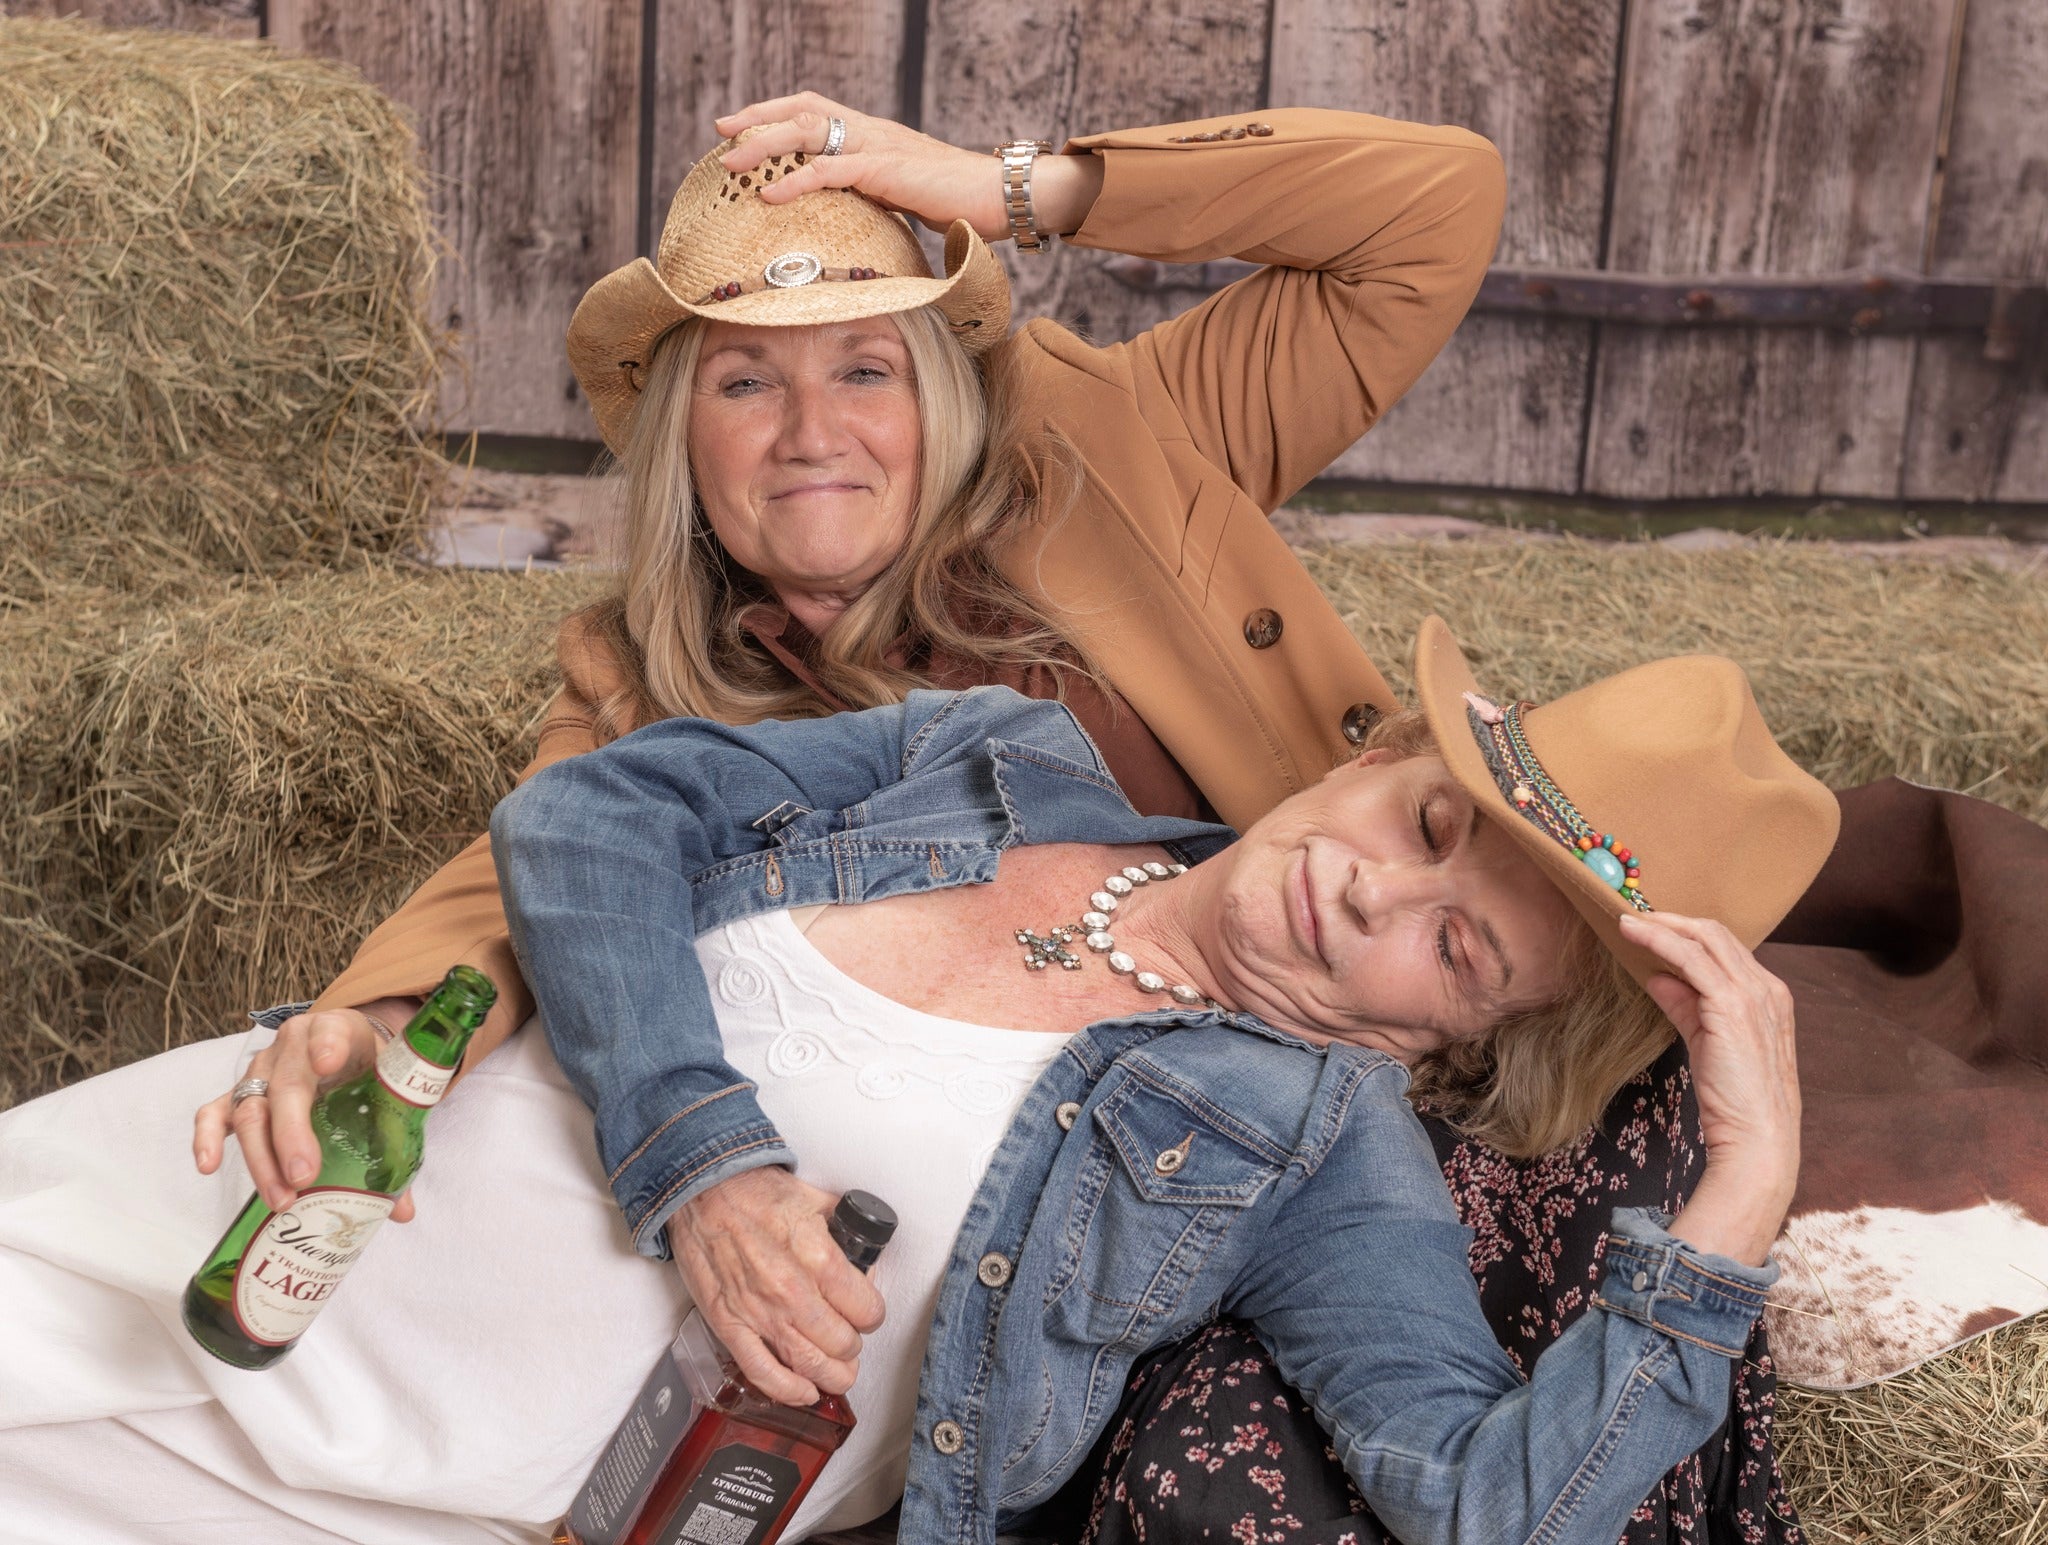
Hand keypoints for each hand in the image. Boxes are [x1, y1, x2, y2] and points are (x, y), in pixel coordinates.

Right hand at [191, 1003, 417, 1221]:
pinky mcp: (239, 1091)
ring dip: (262, 1157)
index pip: (333, 1032)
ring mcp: (261, 1069)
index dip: (328, 1046)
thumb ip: (397, 1144)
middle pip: (286, 1088)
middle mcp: (294, 1046)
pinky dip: (206, 1136)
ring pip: (251, 1109)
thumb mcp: (390, 1092)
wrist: (349, 1050)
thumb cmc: (370, 1071)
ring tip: (282, 1198)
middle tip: (305, 1177)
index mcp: (340, 1031)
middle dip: (292, 1134)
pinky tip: (208, 1166)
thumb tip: (404, 1213)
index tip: (327, 1064)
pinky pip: (214, 1111)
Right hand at [667, 1166, 887, 1407]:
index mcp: (819, 1257)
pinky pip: (762, 1371)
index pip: (866, 1309)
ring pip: (809, 1364)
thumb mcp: (817, 1200)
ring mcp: (759, 1312)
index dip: (872, 1313)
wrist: (702, 1190)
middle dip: (853, 1345)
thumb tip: (864, 1258)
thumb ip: (846, 1232)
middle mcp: (792, 1292)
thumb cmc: (754, 1191)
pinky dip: (788, 1390)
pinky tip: (805, 1391)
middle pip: (842, 1344)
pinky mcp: (729, 1324)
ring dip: (832, 1376)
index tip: (866, 1311)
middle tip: (851, 1337)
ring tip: (839, 1373)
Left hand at [713, 92, 1101, 243]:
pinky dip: (797, 180)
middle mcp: (871, 131)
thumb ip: (876, 199)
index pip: (815, 109)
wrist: (1001, 197)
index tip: (741, 128)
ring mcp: (879, 146)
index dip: (775, 113)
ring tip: (730, 161)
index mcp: (874, 134)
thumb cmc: (960, 204)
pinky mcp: (888, 170)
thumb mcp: (906, 199)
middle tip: (720, 134)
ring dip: (765, 145)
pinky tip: (769, 193)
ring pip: (809, 132)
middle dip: (757, 120)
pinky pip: (832, 170)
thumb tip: (850, 223)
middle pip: (802, 111)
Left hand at [1620, 911, 1799, 1262]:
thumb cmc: (1733, 1098)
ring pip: (1704, 939)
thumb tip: (1656, 978)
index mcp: (1768, 997)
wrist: (1757, 1138)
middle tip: (1633, 916)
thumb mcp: (1706, 1042)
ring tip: (1625, 921)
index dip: (1686, 933)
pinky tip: (1634, 937)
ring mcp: (1755, 995)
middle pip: (1716, 934)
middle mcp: (1768, 989)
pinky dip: (1660, 942)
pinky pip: (1692, 959)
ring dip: (1661, 925)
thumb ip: (1685, 1007)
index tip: (1650, 928)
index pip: (1725, 949)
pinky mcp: (1733, 1006)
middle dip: (1672, 920)